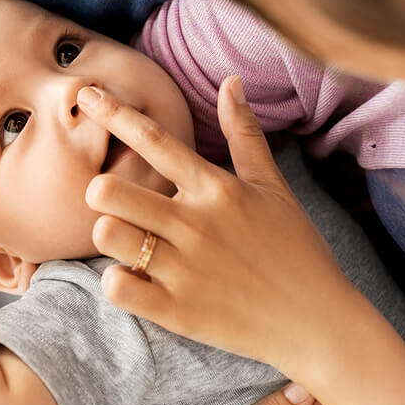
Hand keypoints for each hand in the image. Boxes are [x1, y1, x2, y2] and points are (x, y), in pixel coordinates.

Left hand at [78, 77, 367, 372]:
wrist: (318, 323)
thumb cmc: (297, 250)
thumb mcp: (274, 188)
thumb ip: (245, 135)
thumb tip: (231, 80)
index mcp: (216, 190)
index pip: (154, 140)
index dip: (113, 113)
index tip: (85, 94)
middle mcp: (195, 224)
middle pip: (108, 191)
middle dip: (102, 193)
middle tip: (121, 207)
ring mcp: (183, 270)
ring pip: (106, 235)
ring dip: (110, 237)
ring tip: (132, 244)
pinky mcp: (176, 311)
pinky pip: (115, 286)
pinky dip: (117, 282)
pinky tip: (137, 280)